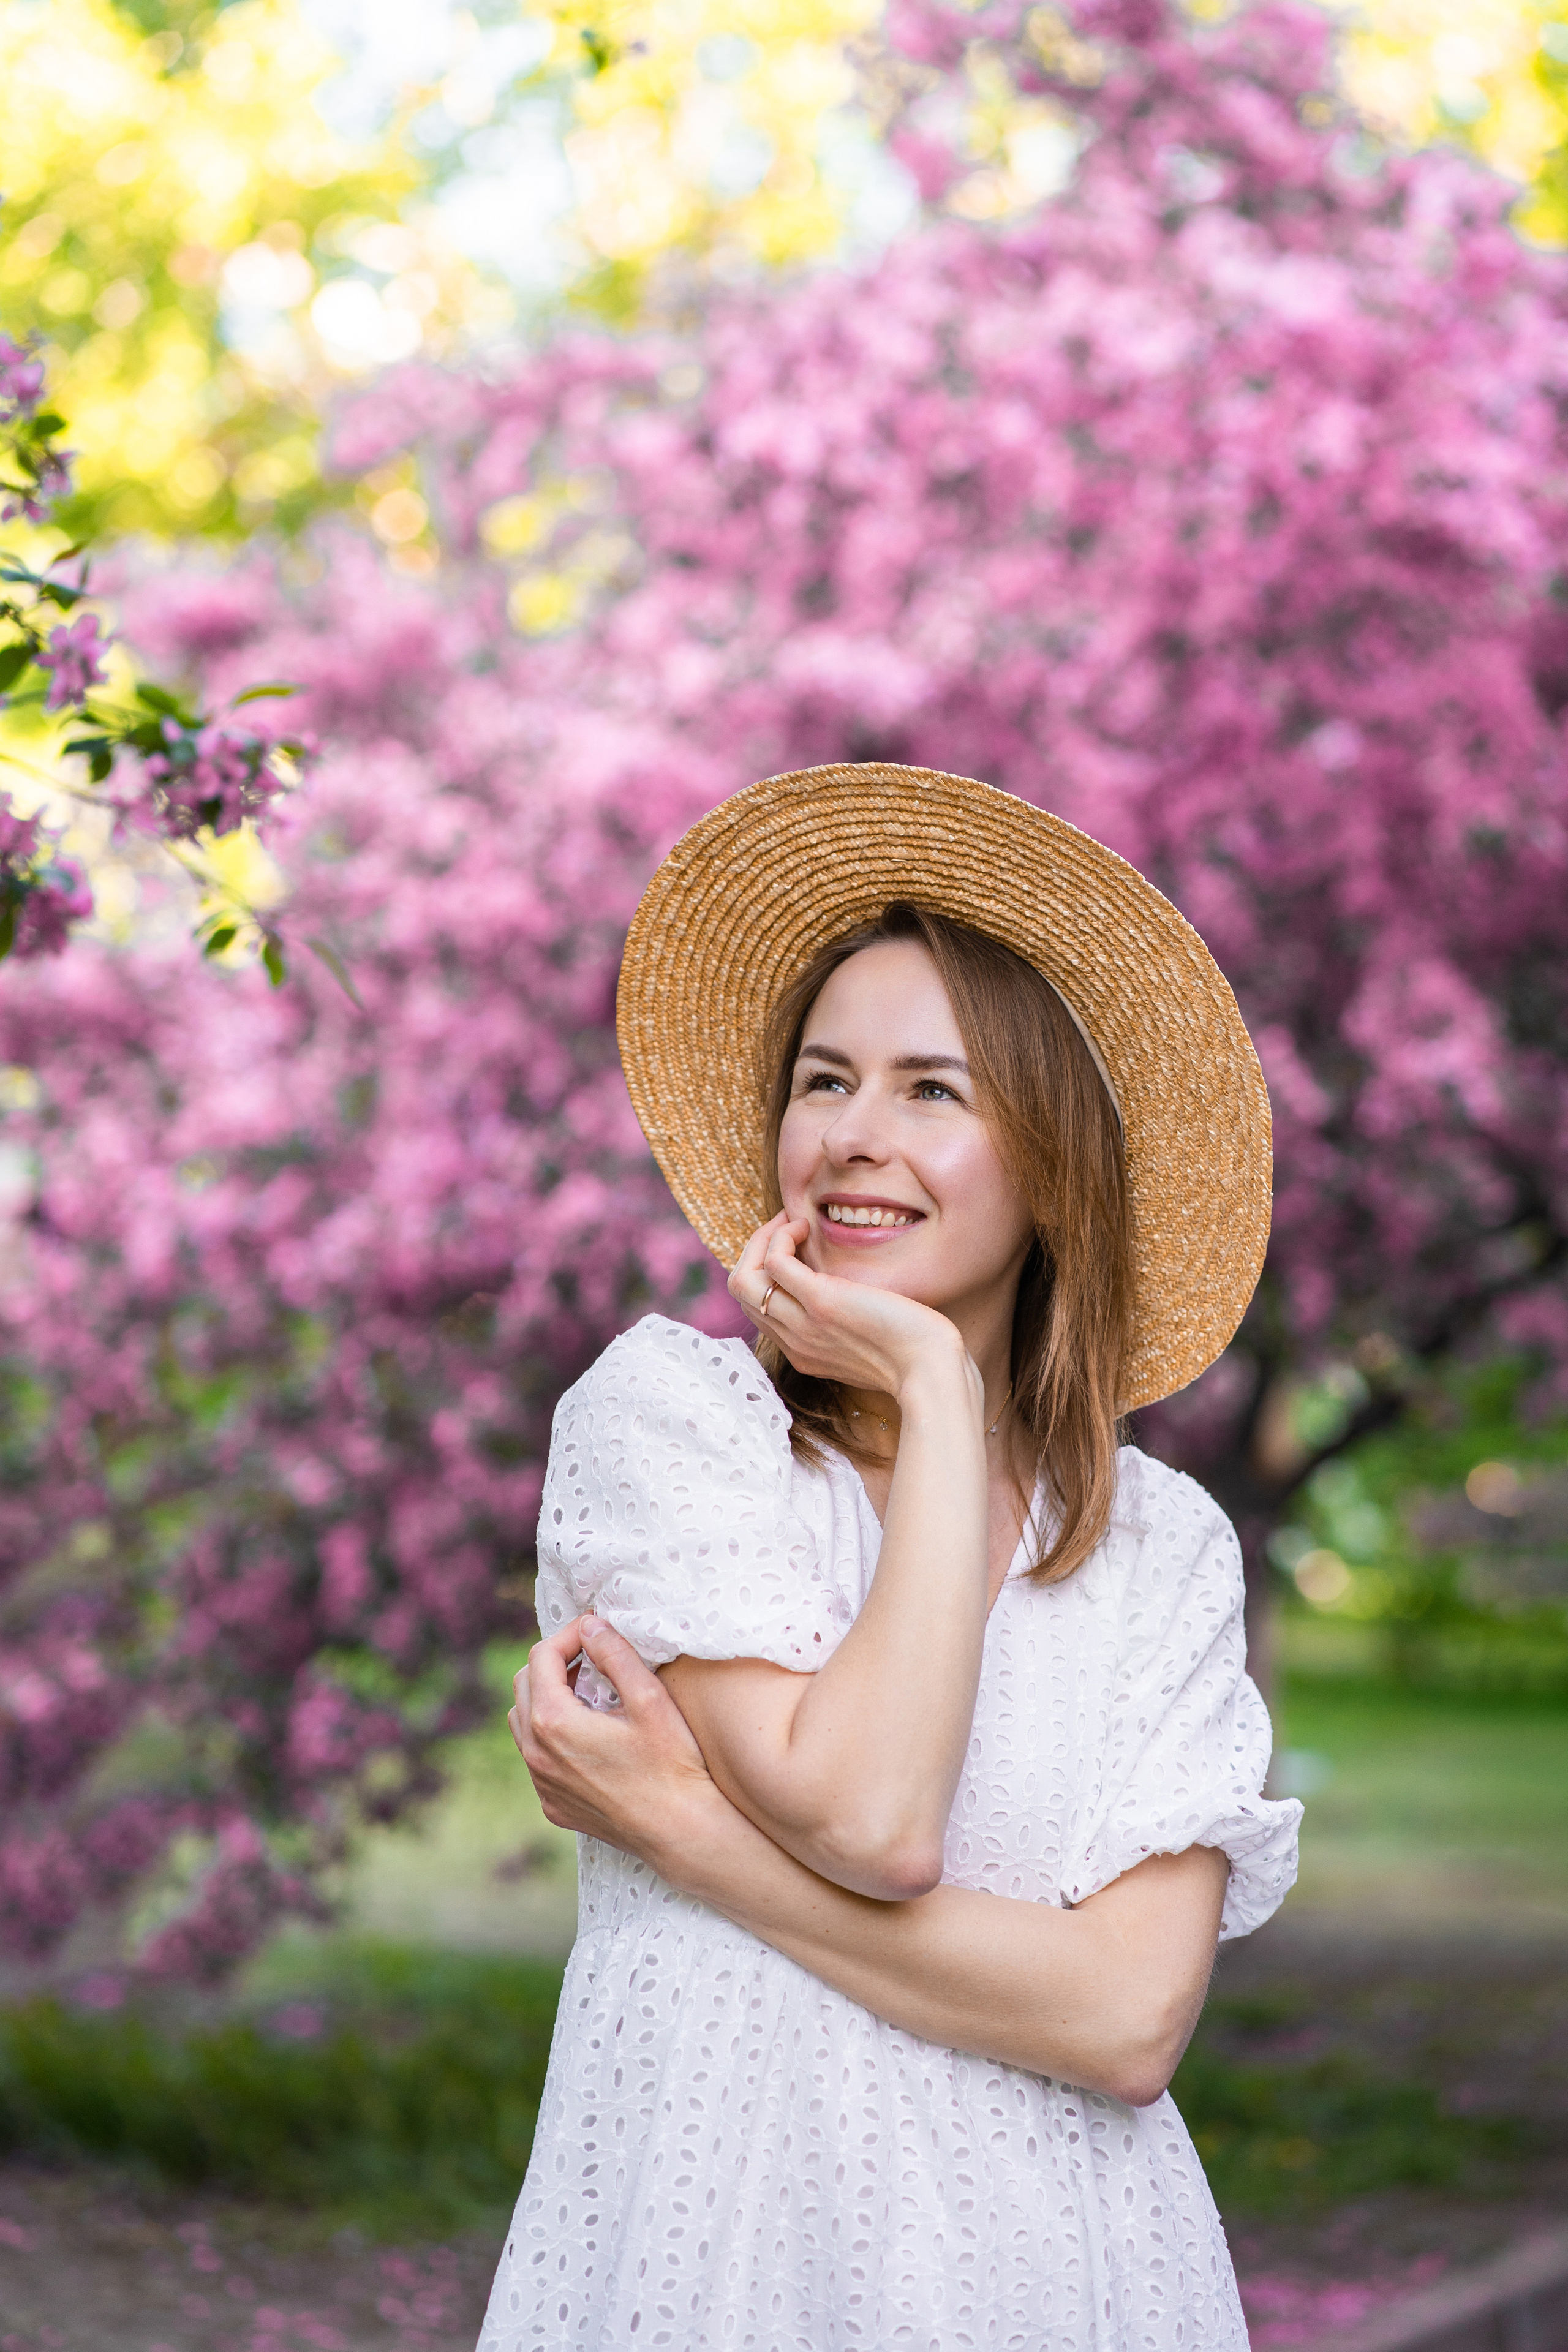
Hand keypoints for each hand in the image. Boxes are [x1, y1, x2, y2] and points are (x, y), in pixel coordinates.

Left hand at [510, 1615, 719, 1868]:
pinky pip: (536, 1758)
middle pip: (524, 1684)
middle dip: (554, 1662)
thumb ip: (615, 1654)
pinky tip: (589, 1735)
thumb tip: (590, 1624)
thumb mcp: (649, 1699)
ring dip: (547, 1697)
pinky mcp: (553, 1805)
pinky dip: (552, 1735)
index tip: (596, 1628)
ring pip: (523, 1722)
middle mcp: (536, 1755)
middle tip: (591, 1657)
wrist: (681, 1832)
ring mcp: (542, 1784)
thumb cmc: (671, 1765)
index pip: (542, 1657)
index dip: (569, 1634)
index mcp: (553, 1722)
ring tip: (587, 1691)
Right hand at [729, 1211, 974, 1403]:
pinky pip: (774, 1263)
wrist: (931, 1368)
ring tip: (793, 1223)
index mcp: (801, 1352)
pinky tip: (806, 1227)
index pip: (755, 1307)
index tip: (791, 1245)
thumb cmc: (912, 1352)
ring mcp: (803, 1324)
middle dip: (756, 1249)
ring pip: (744, 1279)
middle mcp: (794, 1341)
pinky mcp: (821, 1302)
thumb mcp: (865, 1342)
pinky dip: (781, 1237)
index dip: (764, 1269)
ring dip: (763, 1239)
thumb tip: (844, 1294)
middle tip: (787, 1227)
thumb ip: (843, 1325)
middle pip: (741, 1292)